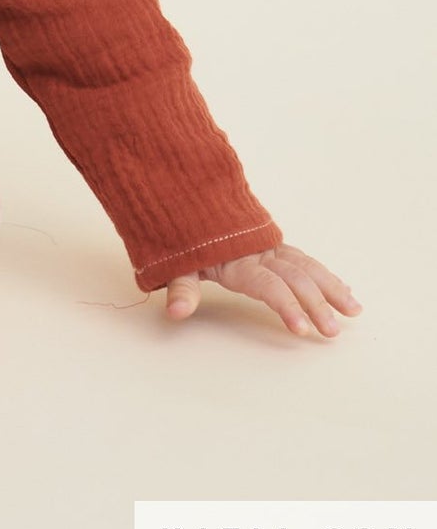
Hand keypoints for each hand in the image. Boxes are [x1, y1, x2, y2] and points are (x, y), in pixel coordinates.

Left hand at [165, 243, 360, 337]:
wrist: (182, 196)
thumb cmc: (180, 236)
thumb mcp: (174, 262)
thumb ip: (180, 288)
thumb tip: (176, 312)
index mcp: (237, 261)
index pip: (268, 285)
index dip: (286, 306)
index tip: (303, 329)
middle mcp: (258, 253)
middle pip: (295, 278)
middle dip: (317, 305)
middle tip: (332, 332)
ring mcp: (268, 248)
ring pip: (307, 266)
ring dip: (332, 288)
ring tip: (354, 310)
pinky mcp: (272, 245)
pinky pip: (303, 259)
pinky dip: (325, 274)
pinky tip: (343, 288)